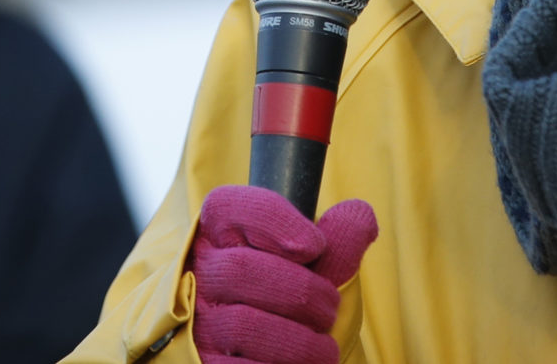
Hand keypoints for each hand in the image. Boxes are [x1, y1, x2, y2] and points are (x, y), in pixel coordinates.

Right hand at [190, 186, 376, 363]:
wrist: (263, 351)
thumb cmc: (290, 297)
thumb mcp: (314, 265)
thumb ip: (338, 239)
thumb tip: (360, 217)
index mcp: (219, 235)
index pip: (229, 207)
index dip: (275, 222)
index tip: (315, 244)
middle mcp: (198, 275)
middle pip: (240, 270)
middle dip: (301, 291)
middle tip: (329, 307)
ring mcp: (196, 322)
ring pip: (242, 325)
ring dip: (299, 340)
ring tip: (323, 346)